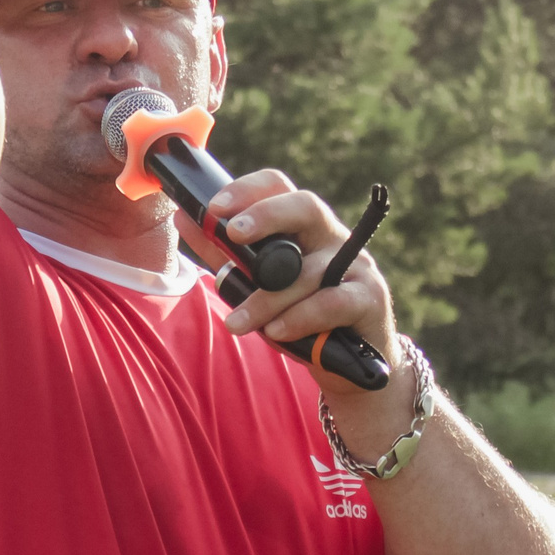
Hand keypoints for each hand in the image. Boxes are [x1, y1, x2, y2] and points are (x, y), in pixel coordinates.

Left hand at [207, 171, 413, 442]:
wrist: (353, 368)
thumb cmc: (299, 316)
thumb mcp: (256, 284)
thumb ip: (224, 253)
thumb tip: (184, 218)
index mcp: (302, 226)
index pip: (279, 187)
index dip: (247, 189)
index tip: (214, 208)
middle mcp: (332, 237)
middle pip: (306, 206)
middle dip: (267, 216)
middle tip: (234, 234)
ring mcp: (356, 266)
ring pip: (309, 270)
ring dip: (268, 298)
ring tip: (238, 323)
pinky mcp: (370, 299)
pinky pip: (333, 302)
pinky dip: (300, 318)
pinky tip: (277, 332)